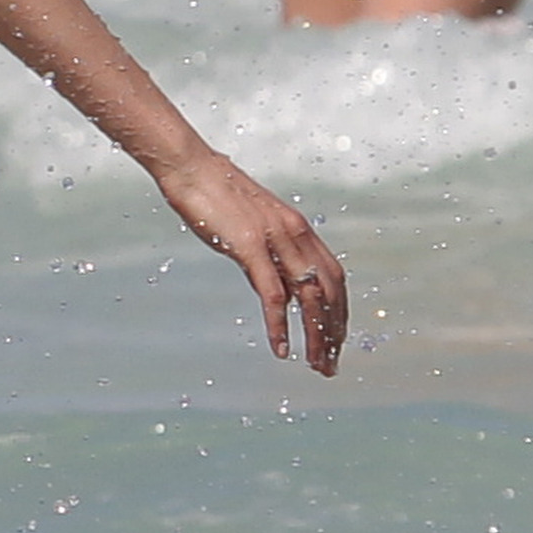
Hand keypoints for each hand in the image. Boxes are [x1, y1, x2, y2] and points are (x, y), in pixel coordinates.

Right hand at [151, 149, 345, 372]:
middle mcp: (296, 234)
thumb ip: (270, 259)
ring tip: (315, 365)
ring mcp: (275, 240)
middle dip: (334, 332)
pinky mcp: (250, 247)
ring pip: (308, 298)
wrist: (192, 168)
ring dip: (315, 336)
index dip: (339, 312)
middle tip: (330, 365)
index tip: (336, 340)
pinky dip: (280, 326)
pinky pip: (272, 295)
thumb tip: (278, 292)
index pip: (334, 278)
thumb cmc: (216, 195)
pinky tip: (281, 349)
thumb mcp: (252, 229)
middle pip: (329, 292)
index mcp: (299, 229)